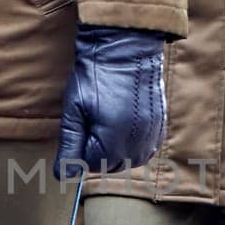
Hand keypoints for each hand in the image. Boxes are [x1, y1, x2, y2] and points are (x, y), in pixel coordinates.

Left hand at [54, 26, 167, 178]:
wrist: (127, 48)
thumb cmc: (96, 75)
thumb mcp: (74, 110)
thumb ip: (70, 146)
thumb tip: (64, 176)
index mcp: (113, 142)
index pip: (89, 163)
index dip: (80, 144)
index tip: (83, 120)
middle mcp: (136, 145)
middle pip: (109, 164)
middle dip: (98, 148)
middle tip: (95, 116)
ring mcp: (152, 137)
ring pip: (127, 159)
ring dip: (115, 146)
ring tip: (110, 116)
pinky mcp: (160, 128)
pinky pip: (143, 148)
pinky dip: (132, 140)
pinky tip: (125, 119)